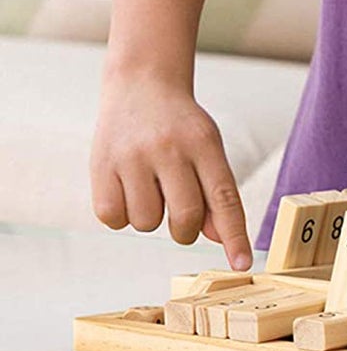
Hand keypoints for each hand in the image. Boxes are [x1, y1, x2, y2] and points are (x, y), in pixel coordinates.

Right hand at [91, 68, 251, 270]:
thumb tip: (219, 239)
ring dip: (151, 217)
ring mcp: (132, 157)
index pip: (224, 197)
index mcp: (203, 143)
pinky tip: (127, 187)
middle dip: (185, 229)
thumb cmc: (181, 126)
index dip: (235, 235)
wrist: (141, 85)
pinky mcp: (101, 166)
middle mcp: (169, 149)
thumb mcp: (207, 148)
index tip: (242, 265)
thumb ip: (215, 192)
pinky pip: (114, 218)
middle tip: (179, 214)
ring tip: (150, 186)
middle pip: (185, 217)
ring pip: (147, 222)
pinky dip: (122, 214)